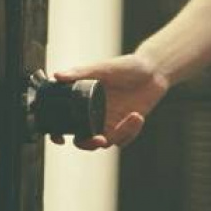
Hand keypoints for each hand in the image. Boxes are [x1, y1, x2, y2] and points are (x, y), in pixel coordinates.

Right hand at [50, 54, 169, 150]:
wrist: (153, 71)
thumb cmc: (126, 66)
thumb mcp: (103, 69)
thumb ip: (80, 73)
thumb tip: (56, 76)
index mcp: (83, 101)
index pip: (64, 121)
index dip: (57, 132)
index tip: (60, 139)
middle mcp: (93, 114)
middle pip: (82, 140)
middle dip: (89, 144)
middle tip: (100, 140)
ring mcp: (109, 122)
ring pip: (106, 142)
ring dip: (120, 134)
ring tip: (134, 116)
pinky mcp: (125, 127)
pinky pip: (123, 140)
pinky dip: (131, 132)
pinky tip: (138, 116)